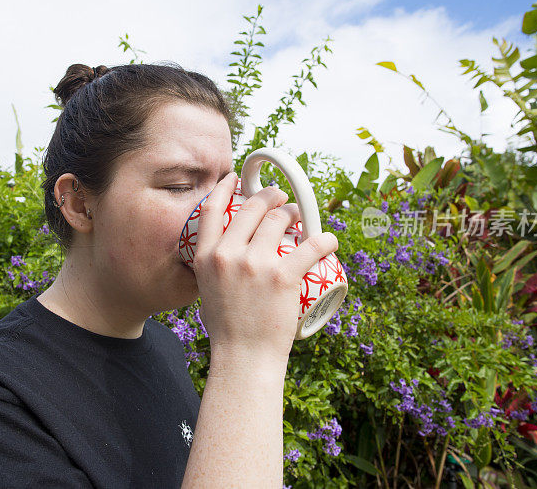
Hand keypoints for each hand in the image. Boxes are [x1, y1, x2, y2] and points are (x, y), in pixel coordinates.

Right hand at [192, 172, 338, 361]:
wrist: (244, 358)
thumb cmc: (228, 328)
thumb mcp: (207, 289)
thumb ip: (213, 266)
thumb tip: (226, 249)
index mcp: (207, 256)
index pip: (212, 209)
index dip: (225, 188)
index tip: (234, 178)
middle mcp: (228, 255)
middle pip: (253, 207)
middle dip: (271, 196)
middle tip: (281, 199)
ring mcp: (256, 264)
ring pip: (281, 219)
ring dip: (295, 213)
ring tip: (301, 219)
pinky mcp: (283, 276)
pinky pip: (311, 245)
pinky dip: (325, 239)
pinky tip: (329, 240)